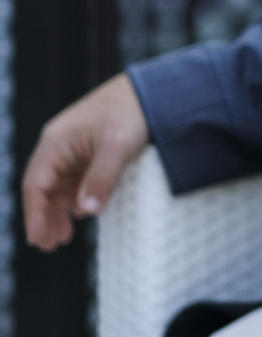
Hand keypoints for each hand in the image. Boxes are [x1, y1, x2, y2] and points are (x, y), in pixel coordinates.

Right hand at [22, 73, 149, 250]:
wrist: (151, 90)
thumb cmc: (129, 112)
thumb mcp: (116, 146)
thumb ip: (101, 179)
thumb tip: (85, 211)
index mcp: (56, 142)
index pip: (35, 184)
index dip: (34, 214)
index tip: (38, 239)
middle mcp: (60, 146)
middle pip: (44, 187)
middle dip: (44, 217)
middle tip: (49, 246)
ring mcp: (74, 149)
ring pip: (59, 186)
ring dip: (59, 211)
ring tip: (63, 238)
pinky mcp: (90, 151)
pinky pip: (75, 180)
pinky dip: (75, 199)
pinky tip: (81, 214)